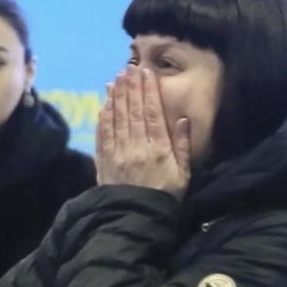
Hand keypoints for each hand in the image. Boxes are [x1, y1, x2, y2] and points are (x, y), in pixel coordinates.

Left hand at [96, 66, 190, 200]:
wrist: (136, 218)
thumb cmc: (165, 197)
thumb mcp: (183, 175)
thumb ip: (183, 147)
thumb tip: (183, 120)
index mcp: (158, 149)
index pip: (152, 114)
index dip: (149, 92)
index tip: (147, 74)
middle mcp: (136, 147)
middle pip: (133, 111)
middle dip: (131, 87)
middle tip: (129, 68)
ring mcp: (118, 153)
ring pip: (116, 119)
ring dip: (116, 97)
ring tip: (116, 79)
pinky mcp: (104, 161)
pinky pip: (102, 134)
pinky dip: (103, 117)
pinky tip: (104, 104)